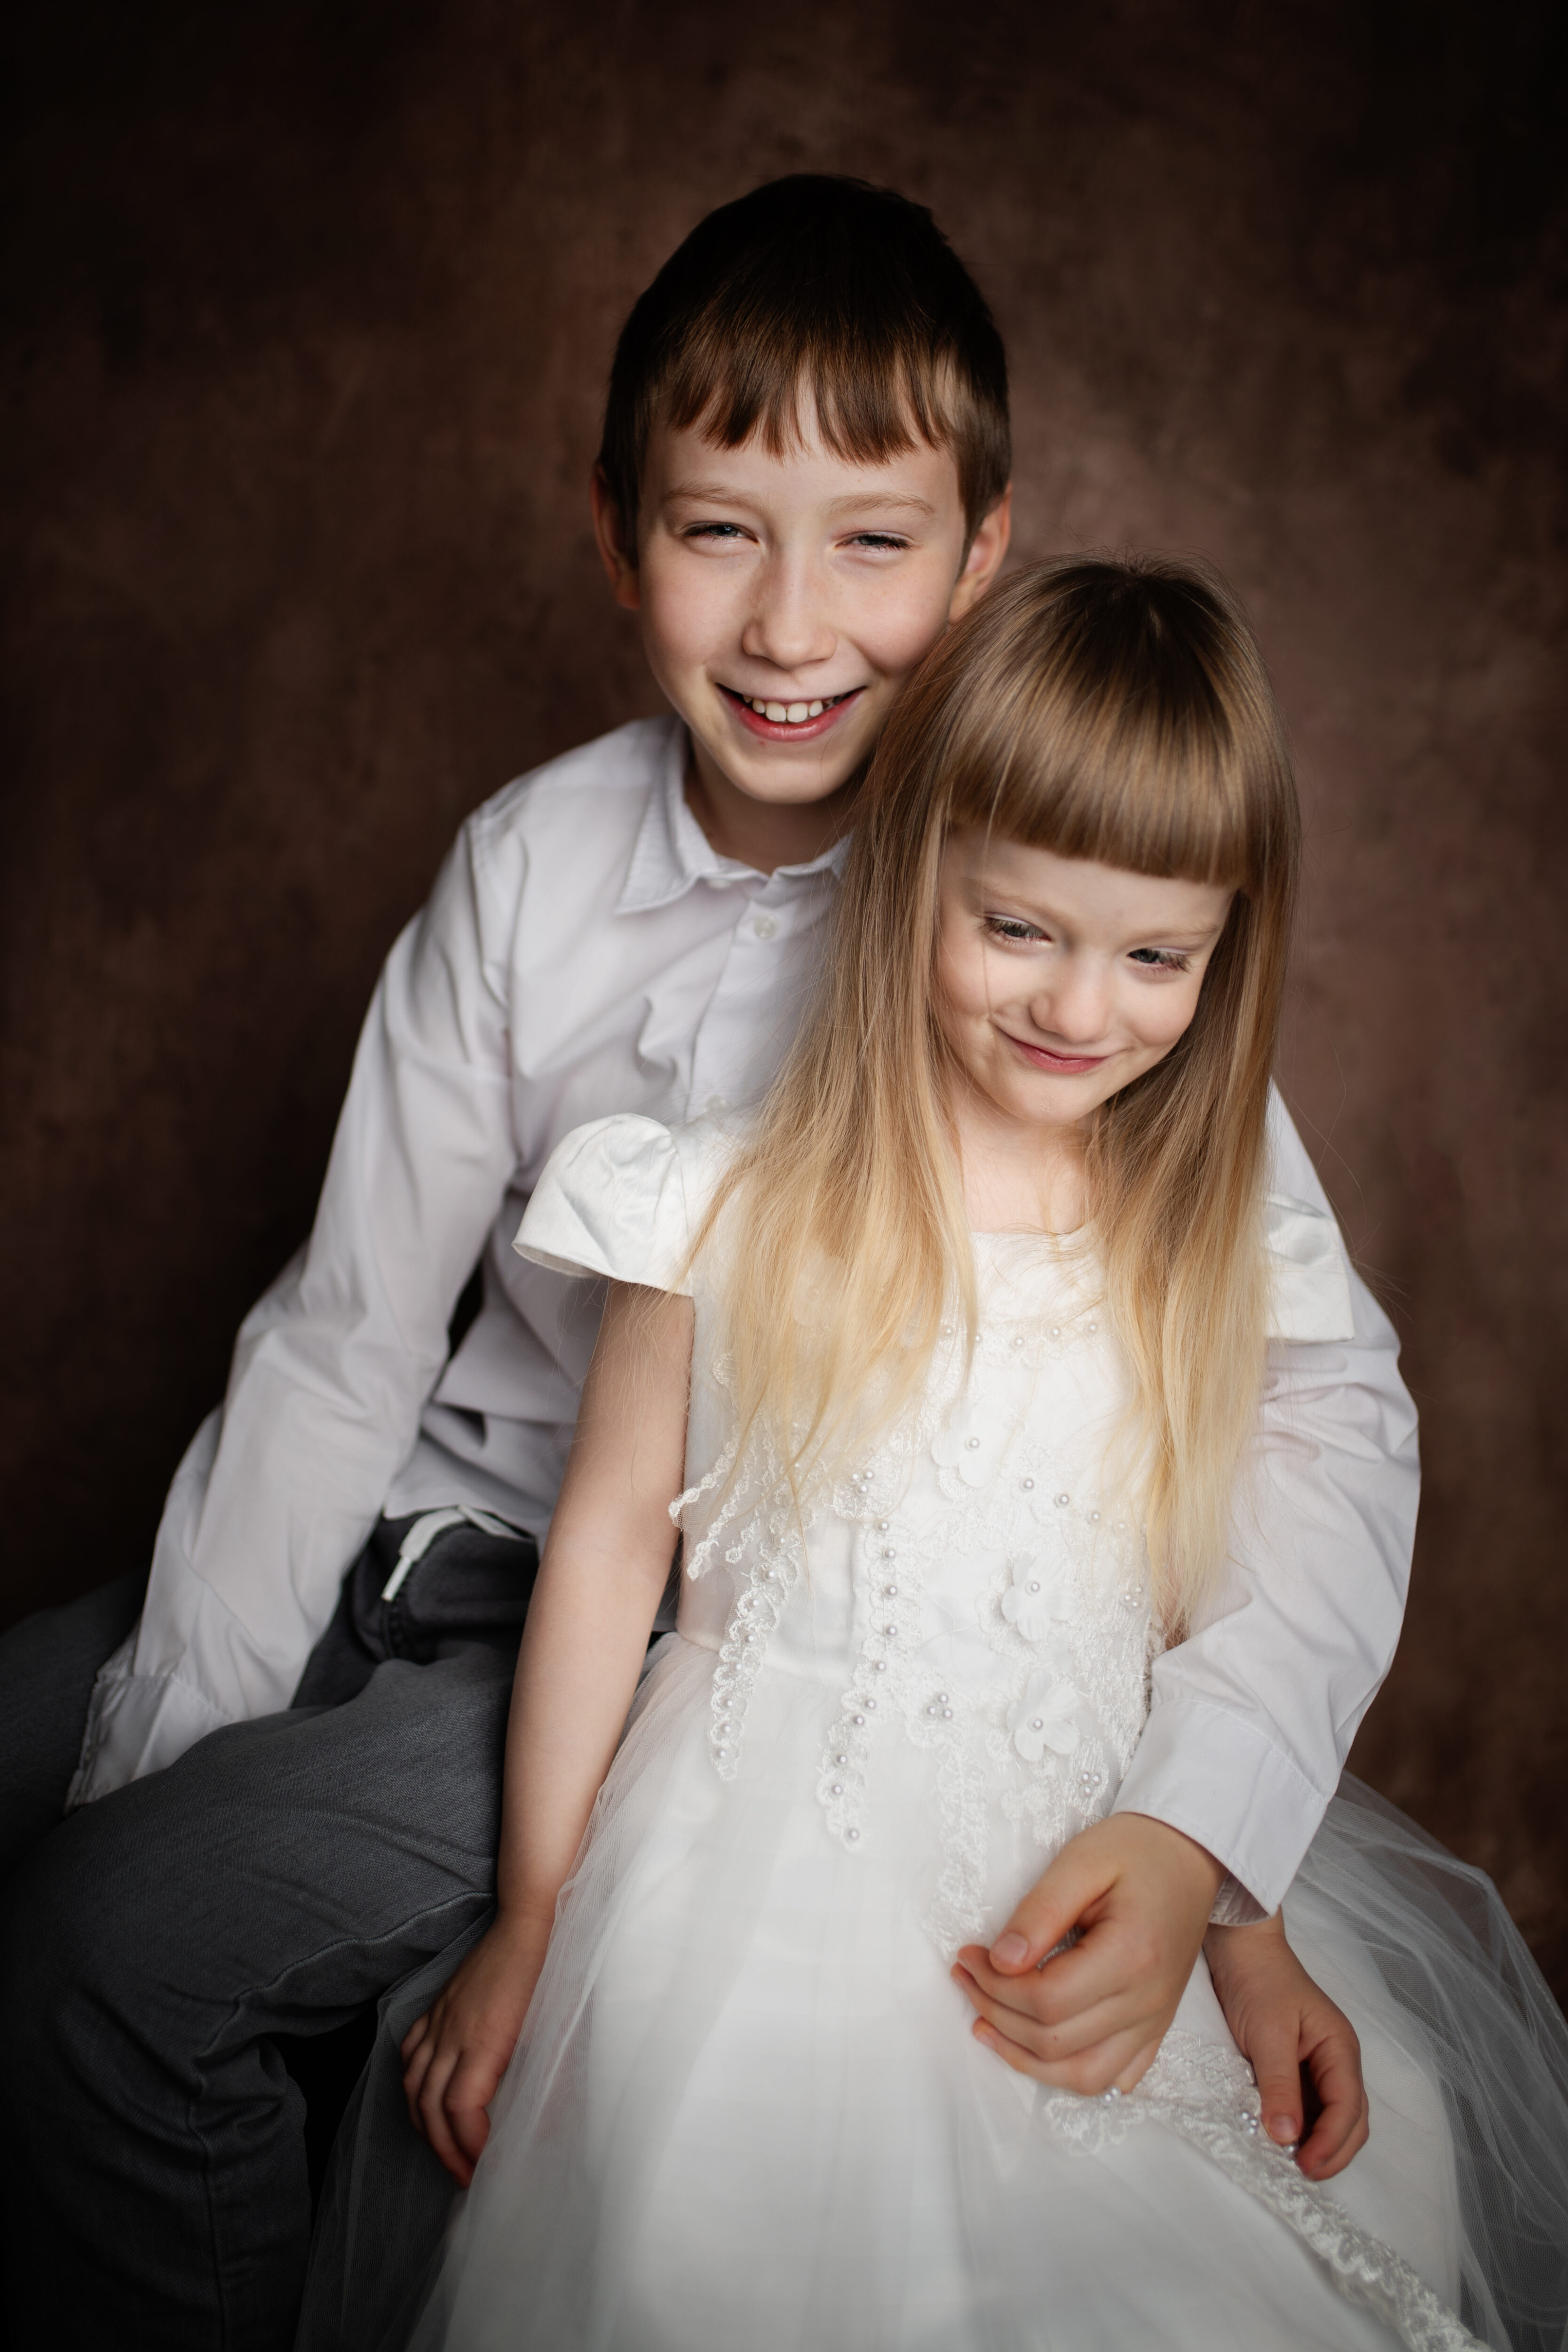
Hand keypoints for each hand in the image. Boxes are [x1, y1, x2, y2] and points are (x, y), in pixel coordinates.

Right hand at [400, 1908, 551, 2185]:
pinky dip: (411, 2082)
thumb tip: (546, 2124)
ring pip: (412, 2082)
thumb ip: (546, 2074)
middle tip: (464, 2175)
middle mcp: (454, 2031)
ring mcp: (442, 2018)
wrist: (530, 1919)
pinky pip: (410, 2051)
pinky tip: (422, 2100)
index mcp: (486, 2039)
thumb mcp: (555, 2025)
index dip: (467, 2144)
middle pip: (430, 2104)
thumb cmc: (551, 1970)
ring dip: (424, 2124)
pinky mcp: (439, 2006)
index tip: (485, 2164)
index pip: (460, 2107)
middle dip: (444, 2148)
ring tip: (444, 2149)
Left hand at [952, 1812, 1221, 2093]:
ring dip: (1025, 2058)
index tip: (969, 1955)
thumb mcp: (1081, 1861)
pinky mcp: (1155, 2027)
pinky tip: (1036, 2050)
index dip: (996, 1985)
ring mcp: (1154, 2021)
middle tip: (968, 1976)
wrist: (1189, 1857)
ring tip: (985, 2024)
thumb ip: (1040, 1911)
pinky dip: (1067, 2073)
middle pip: (1056, 2040)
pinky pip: (1111, 2077)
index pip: (1046, 2000)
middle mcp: (1147, 2001)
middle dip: (997, 2013)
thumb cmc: (1136, 1851)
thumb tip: (1001, 1961)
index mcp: (1131, 1956)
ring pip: (1082, 2074)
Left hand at [1205, 1911, 1368, 2180]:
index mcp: (1340, 2049)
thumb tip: (1287, 2137)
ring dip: (1316, 2143)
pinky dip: (1299, 2128)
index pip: (1348, 2107)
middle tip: (1300, 2173)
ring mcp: (1317, 2065)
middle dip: (1332, 2151)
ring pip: (1330, 2117)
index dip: (1332, 2142)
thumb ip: (1279, 2085)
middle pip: (1349, 2119)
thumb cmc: (1258, 1980)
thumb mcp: (1268, 2034)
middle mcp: (1335, 2060)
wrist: (1239, 1947)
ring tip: (1289, 2163)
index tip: (1306, 2166)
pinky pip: (1306, 2107)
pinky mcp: (1295, 2068)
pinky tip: (1279, 2139)